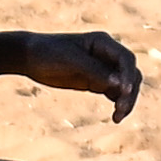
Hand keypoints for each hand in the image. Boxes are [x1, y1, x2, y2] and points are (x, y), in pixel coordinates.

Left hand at [0, 28, 145, 120]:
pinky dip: (118, 104)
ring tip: (118, 117)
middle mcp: (107, 55)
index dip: (128, 75)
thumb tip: (119, 84)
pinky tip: (115, 117)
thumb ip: (95, 71)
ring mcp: (103, 68)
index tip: (124, 92)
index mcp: (103, 42)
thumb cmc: (48, 53)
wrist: (30, 57)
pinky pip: (114, 93)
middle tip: (121, 111)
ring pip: (125, 85)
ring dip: (126, 100)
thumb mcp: (71, 61)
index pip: (126, 59)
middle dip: (130, 92)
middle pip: (130, 74)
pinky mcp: (96, 81)